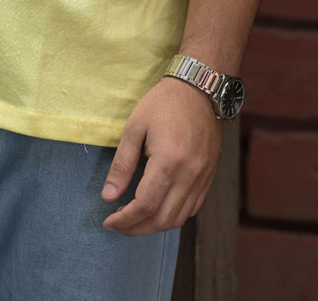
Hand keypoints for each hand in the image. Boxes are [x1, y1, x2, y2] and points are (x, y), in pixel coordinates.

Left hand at [101, 77, 220, 236]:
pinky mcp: (209, 176)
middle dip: (137, 228)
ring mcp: (202, 178)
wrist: (200, 89)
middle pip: (162, 219)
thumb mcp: (135, 127)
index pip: (145, 205)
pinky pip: (192, 208)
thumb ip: (122, 164)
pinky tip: (158, 209)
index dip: (124, 219)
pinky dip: (173, 216)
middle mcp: (189, 175)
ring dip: (154, 226)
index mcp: (168, 161)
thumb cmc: (164, 103)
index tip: (108, 222)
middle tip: (118, 225)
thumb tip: (108, 196)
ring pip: (178, 219)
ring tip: (135, 220)